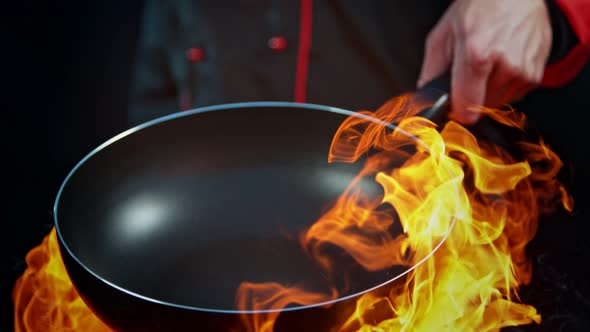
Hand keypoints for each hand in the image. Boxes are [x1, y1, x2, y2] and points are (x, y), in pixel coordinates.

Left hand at [417, 0, 551, 123]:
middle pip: (480, 107)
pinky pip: (513, 96)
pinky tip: (502, 64)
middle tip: (470, 72)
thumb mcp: (444, 33)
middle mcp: (505, 65)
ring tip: (487, 64)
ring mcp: (523, 71)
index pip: (465, 107)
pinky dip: (504, 86)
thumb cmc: (480, 6)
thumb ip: (431, 69)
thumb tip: (425, 94)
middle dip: (471, 96)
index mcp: (477, 54)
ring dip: (488, 91)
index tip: (453, 107)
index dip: (456, 111)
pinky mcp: (536, 75)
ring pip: (497, 103)